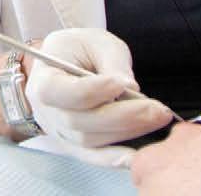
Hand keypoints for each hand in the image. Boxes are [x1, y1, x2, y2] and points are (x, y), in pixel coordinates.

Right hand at [24, 28, 173, 151]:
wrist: (69, 62)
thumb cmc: (80, 49)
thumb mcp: (96, 42)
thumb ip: (112, 61)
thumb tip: (131, 89)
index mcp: (43, 79)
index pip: (63, 92)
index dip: (93, 90)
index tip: (122, 83)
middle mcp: (47, 111)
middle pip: (81, 121)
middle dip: (123, 116)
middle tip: (157, 108)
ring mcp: (59, 131)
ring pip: (91, 140)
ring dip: (127, 131)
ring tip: (157, 117)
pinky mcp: (74, 146)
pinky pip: (93, 157)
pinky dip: (115, 159)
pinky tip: (138, 155)